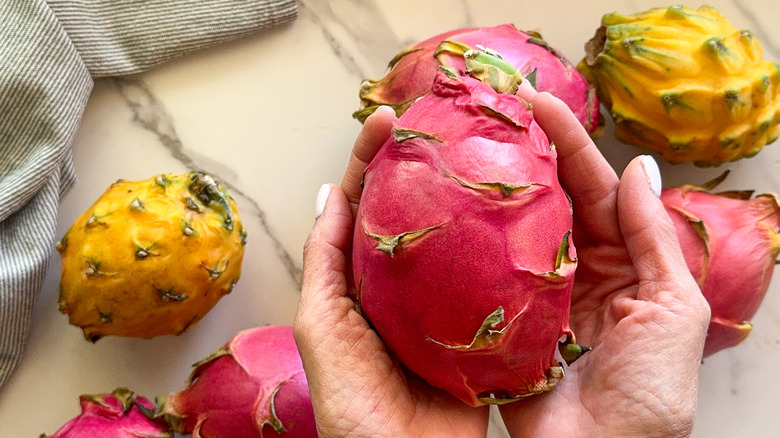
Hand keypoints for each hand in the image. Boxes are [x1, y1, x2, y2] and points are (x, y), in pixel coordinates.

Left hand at [293, 107, 489, 437]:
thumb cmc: (351, 403)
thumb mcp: (321, 324)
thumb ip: (325, 260)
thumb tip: (329, 194)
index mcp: (366, 278)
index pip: (369, 205)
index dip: (376, 159)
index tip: (392, 117)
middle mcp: (408, 283)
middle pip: (421, 212)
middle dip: (433, 165)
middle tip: (451, 121)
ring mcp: (448, 302)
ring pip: (463, 238)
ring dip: (475, 197)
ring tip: (491, 150)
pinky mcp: (484, 327)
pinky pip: (498, 278)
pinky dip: (509, 245)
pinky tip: (524, 214)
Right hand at [496, 89, 710, 436]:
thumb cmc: (649, 395)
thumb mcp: (674, 309)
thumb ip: (653, 238)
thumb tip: (638, 169)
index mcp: (625, 264)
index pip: (594, 189)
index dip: (570, 143)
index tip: (539, 102)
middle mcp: (577, 271)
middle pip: (550, 200)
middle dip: (526, 153)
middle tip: (493, 112)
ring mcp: (535, 294)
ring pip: (513, 231)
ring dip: (493, 191)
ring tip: (464, 147)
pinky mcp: (501, 321)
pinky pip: (483, 273)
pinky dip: (467, 243)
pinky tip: (447, 214)